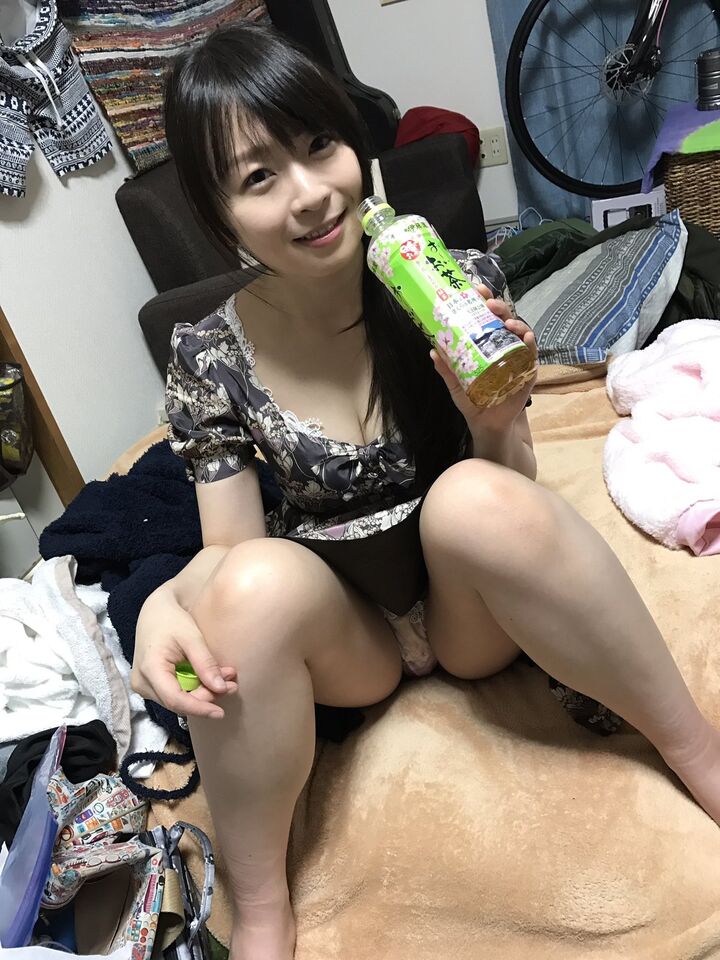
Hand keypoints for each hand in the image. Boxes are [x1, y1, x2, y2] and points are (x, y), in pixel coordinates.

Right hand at [131, 586, 237, 719]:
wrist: (155, 611)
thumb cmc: (172, 620)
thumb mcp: (192, 638)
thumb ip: (205, 664)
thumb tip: (221, 688)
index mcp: (149, 669)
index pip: (175, 700)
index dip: (199, 708)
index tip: (220, 712)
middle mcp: (142, 683)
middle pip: (178, 702)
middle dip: (207, 696)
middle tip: (232, 684)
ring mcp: (144, 685)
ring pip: (178, 699)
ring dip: (204, 692)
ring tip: (227, 678)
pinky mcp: (151, 685)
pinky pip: (175, 693)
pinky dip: (195, 687)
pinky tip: (212, 678)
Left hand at [431, 283, 537, 433]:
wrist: (488, 425)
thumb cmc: (474, 401)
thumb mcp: (456, 384)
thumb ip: (446, 369)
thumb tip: (433, 349)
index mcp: (486, 345)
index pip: (487, 318)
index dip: (484, 302)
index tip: (477, 290)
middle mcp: (503, 347)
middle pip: (505, 320)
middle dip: (500, 308)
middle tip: (490, 303)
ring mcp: (517, 358)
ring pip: (521, 333)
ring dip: (516, 324)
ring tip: (507, 323)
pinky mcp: (527, 372)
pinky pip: (532, 355)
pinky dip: (530, 345)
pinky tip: (526, 339)